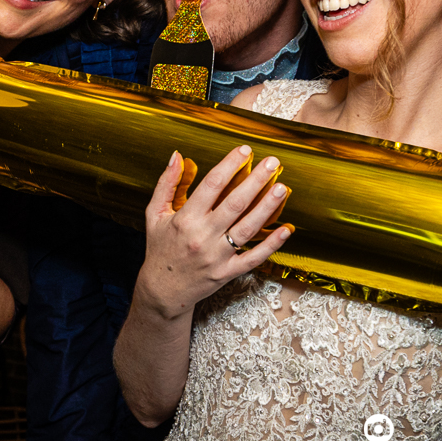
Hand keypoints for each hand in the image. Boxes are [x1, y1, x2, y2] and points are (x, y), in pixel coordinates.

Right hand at [135, 146, 292, 321]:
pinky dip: (271, 244)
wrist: (162, 290)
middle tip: (272, 162)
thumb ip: (166, 184)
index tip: (244, 150)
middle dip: (255, 180)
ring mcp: (217, 256)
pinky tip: (286, 229)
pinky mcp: (227, 272)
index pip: (211, 185)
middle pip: (234, 204)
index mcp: (185, 219)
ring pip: (247, 228)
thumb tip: (176, 155)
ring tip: (281, 187)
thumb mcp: (155, 214)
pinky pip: (253, 258)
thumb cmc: (160, 248)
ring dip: (267, 207)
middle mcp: (202, 236)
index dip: (229, 165)